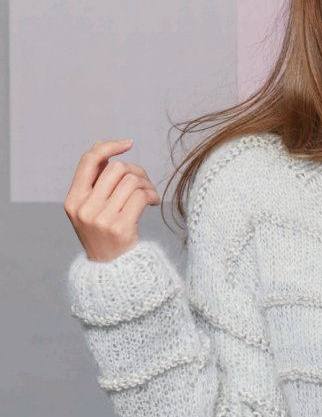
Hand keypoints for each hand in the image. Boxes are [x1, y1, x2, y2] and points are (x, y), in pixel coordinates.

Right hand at [64, 138, 160, 261]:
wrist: (112, 272)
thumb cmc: (105, 236)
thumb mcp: (91, 209)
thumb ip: (94, 181)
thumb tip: (99, 145)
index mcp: (73, 200)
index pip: (88, 161)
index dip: (109, 147)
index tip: (128, 143)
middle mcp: (84, 208)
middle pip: (116, 168)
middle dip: (137, 170)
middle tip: (145, 183)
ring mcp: (101, 219)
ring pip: (131, 181)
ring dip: (147, 184)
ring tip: (150, 195)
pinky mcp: (120, 228)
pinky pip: (140, 196)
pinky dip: (152, 195)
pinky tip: (154, 203)